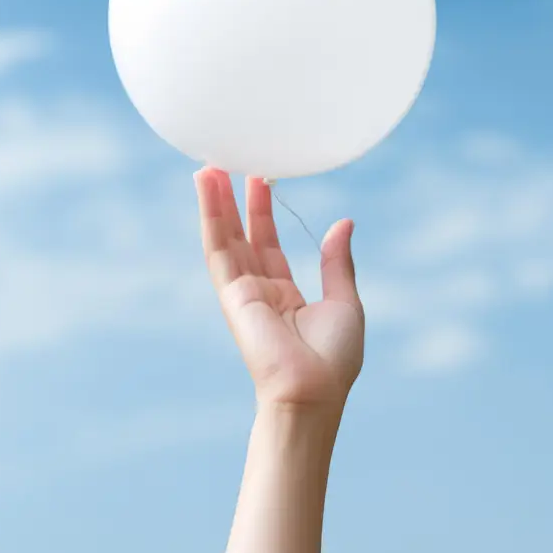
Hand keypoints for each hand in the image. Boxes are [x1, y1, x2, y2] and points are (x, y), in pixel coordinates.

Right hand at [194, 168, 364, 412]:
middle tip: (230, 162)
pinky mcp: (231, 291)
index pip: (269, 244)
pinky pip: (217, 246)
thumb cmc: (334, 358)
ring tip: (210, 166)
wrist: (314, 390)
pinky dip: (210, 215)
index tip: (261, 180)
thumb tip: (344, 224)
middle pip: (242, 235)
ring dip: (215, 201)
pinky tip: (206, 187)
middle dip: (235, 200)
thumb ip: (338, 263)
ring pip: (225, 236)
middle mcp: (260, 290)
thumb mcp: (345, 302)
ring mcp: (242, 290)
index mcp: (286, 295)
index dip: (263, 212)